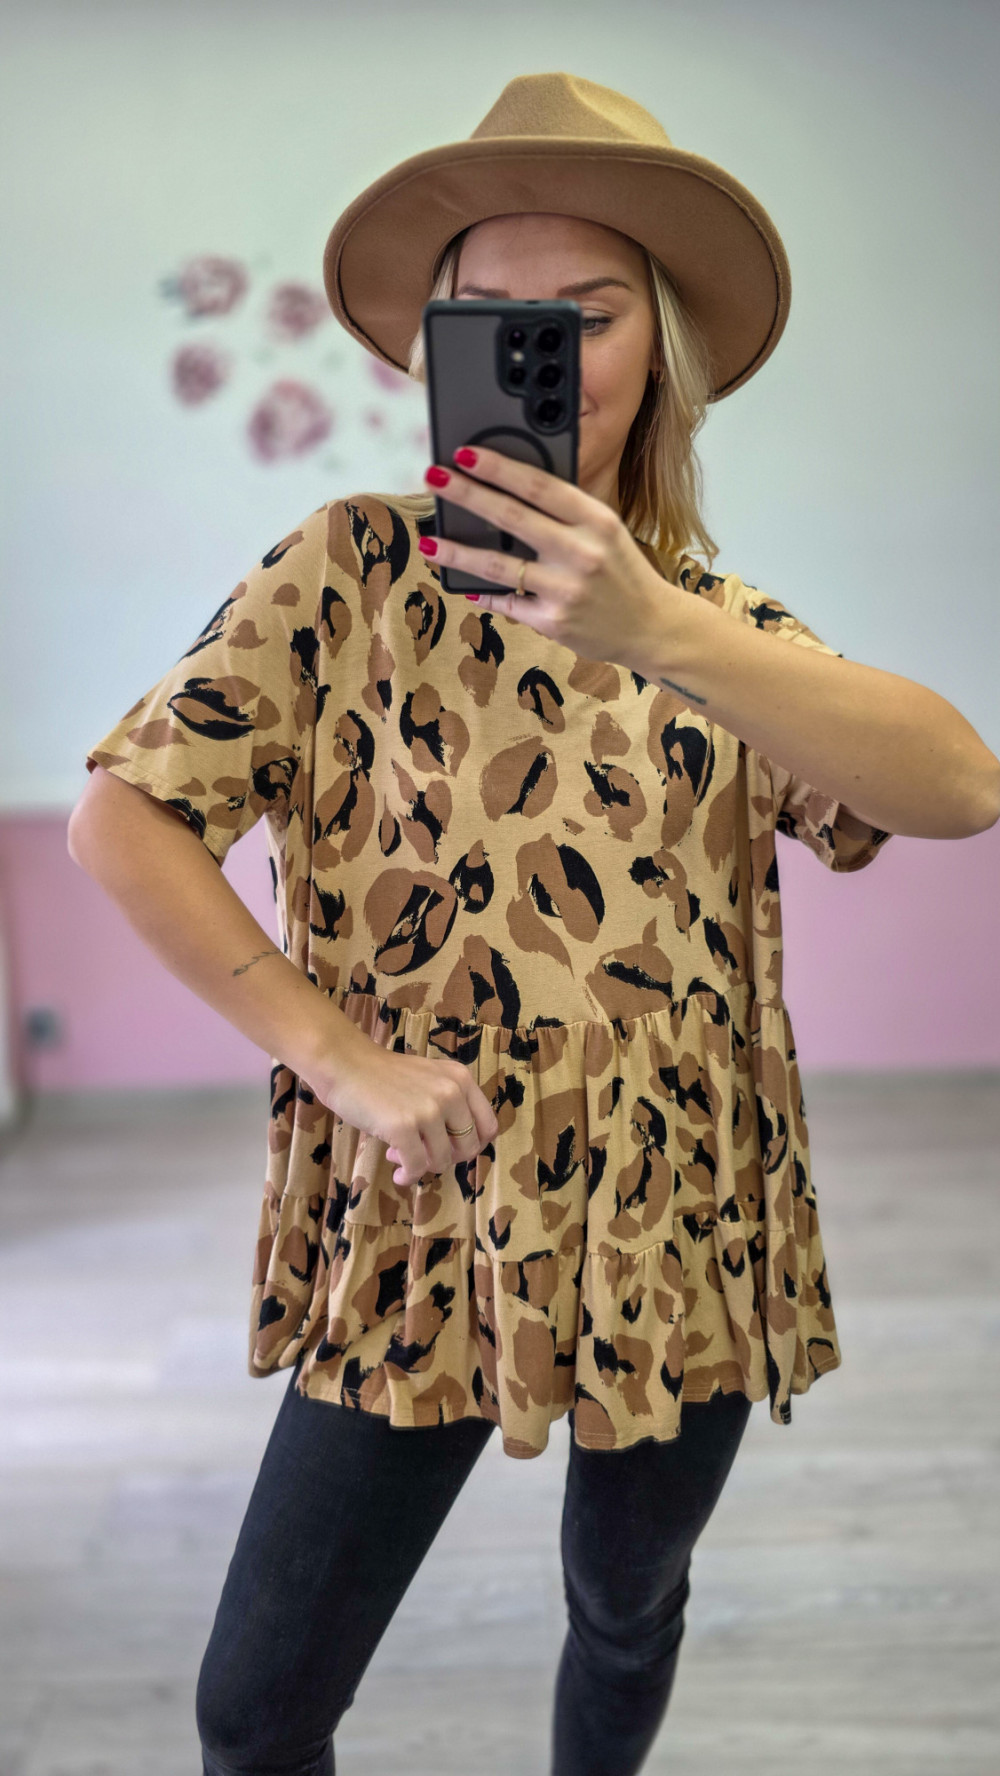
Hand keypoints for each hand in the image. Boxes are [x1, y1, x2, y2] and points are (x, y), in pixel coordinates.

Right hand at [310, 1038, 498, 1187]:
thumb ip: (449, 1105)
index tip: (451, 1148)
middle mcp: (450, 1092)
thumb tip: (458, 1151)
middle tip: (423, 1154)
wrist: (344, 1063)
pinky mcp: (403, 1126)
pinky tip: (398, 1174)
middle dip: (447, 1158)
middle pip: (468, 1147)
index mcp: (460, 1079)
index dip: (472, 1144)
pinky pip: (417, 1167)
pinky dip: (408, 1176)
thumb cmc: (383, 1075)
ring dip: (422, 1166)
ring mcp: (428, 1109)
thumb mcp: (429, 1079)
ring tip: (400, 1156)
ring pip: (442, 1160)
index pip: (488, 1126)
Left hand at [421, 445, 682, 667]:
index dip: (496, 467)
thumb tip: (507, 492)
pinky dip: (482, 591)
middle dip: (466, 494)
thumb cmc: (621, 571)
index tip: (464, 453)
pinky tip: (461, 581)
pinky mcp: (553, 623)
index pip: (538, 485)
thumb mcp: (606, 531)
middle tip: (434, 477)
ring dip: (456, 551)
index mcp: (596, 520)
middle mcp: (581, 552)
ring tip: (429, 541)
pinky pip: (506, 602)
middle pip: (511, 517)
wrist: (651, 627)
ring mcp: (565, 590)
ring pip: (497, 565)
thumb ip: (566, 513)